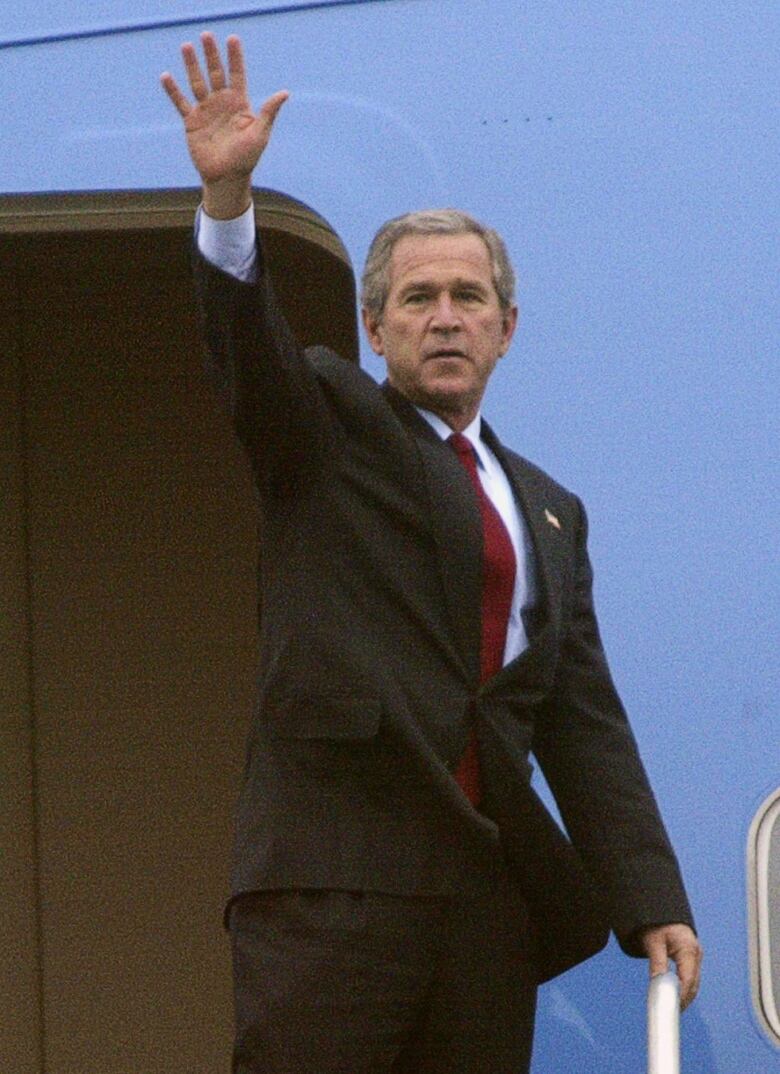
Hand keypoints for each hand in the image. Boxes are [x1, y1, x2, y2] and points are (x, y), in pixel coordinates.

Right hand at [160, 32, 287, 216]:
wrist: (226, 178)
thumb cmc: (246, 159)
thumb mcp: (260, 134)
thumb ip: (269, 112)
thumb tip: (284, 93)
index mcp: (239, 104)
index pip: (237, 75)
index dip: (235, 57)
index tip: (232, 39)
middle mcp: (222, 104)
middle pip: (216, 73)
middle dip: (212, 55)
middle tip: (206, 35)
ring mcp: (206, 111)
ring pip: (197, 82)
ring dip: (192, 65)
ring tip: (187, 46)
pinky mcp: (192, 122)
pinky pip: (180, 103)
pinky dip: (173, 90)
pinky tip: (166, 76)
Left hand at [640, 922, 701, 1010]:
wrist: (660, 908)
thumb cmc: (655, 923)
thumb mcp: (653, 941)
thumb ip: (657, 963)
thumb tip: (658, 984)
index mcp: (688, 949)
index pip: (688, 979)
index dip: (681, 995)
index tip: (672, 1008)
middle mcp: (696, 953)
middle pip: (693, 983)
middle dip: (684, 999)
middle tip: (671, 1013)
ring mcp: (695, 955)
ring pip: (693, 981)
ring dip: (684, 995)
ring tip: (672, 1008)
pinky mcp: (691, 957)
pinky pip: (690, 976)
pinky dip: (684, 987)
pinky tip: (675, 996)